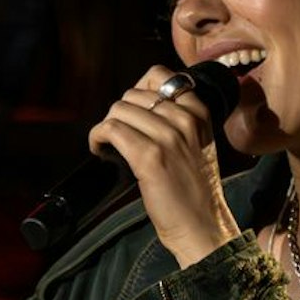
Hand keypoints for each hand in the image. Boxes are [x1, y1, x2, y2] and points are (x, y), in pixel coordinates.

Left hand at [88, 65, 243, 268]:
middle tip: (120, 135)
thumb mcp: (199, 143)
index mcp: (199, 114)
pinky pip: (111, 130)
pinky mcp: (149, 157)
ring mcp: (168, 138)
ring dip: (106, 126)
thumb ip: (179, 119)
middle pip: (132, 95)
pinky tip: (100, 150)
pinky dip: (97, 138)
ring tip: (109, 144)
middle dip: (120, 114)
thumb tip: (140, 102)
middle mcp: (185, 121)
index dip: (138, 91)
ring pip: (119, 110)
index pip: (160, 76)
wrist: (202, 224)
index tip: (134, 112)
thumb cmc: (196, 189)